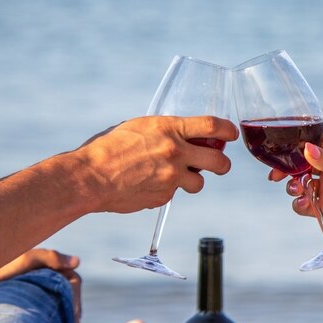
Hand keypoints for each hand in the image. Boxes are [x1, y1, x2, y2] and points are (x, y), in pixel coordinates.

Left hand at [0, 249, 81, 322]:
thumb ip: (50, 257)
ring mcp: (36, 292)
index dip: (76, 296)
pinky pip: (45, 312)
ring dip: (65, 316)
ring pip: (58, 304)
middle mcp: (44, 278)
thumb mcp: (25, 259)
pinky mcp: (28, 304)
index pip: (72, 280)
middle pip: (68, 294)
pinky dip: (53, 320)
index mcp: (48, 266)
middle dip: (73, 310)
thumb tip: (77, 261)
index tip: (75, 313)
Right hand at [75, 115, 238, 212]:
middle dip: (222, 164)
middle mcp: (175, 152)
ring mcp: (171, 177)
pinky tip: (148, 185)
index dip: (228, 129)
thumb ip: (164, 131)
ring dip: (192, 180)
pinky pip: (174, 194)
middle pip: (219, 160)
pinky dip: (166, 191)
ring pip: (199, 182)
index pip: (212, 125)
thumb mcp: (139, 127)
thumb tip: (179, 135)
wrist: (90, 177)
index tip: (231, 134)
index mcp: (169, 128)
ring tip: (175, 177)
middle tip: (218, 164)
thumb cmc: (109, 147)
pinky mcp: (164, 197)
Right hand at [269, 132, 322, 247]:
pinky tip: (305, 205)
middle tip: (276, 175)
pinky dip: (299, 204)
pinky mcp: (322, 207)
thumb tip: (307, 148)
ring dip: (292, 186)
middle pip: (300, 162)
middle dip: (286, 168)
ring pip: (298, 183)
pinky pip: (302, 204)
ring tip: (297, 190)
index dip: (298, 144)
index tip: (284, 150)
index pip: (314, 141)